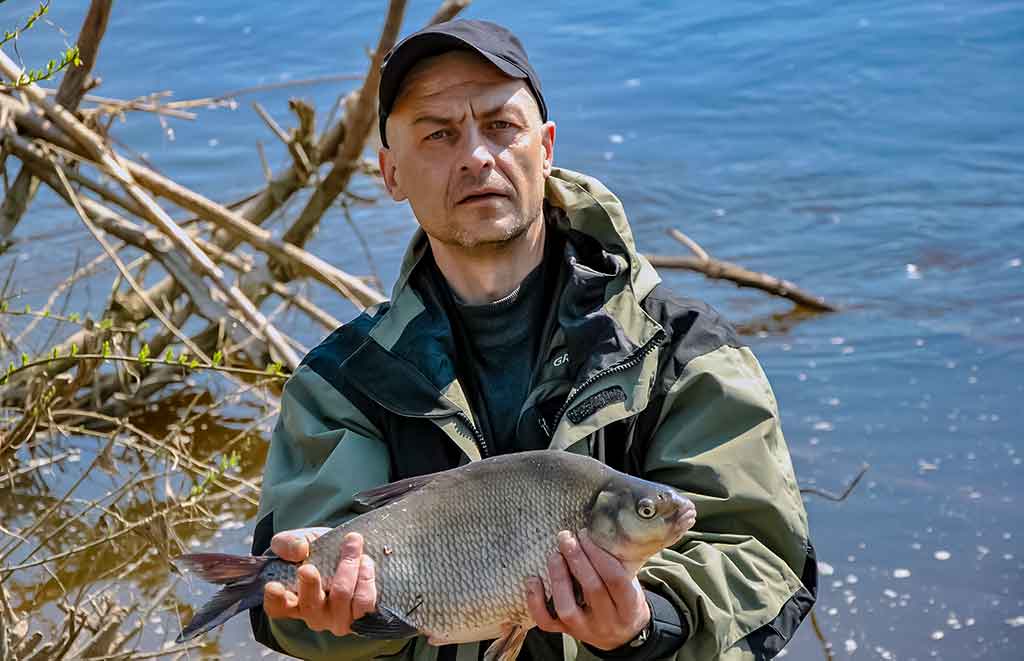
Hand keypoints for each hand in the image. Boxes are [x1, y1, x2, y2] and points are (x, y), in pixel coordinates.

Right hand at [263, 527, 377, 636]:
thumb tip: (299, 550)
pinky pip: (364, 602)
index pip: (277, 607)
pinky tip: (365, 560)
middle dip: (309, 584)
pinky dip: (365, 578)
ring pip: (341, 597)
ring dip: (347, 566)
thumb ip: (288, 543)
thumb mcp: (299, 541)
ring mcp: (337, 619)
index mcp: (291, 599)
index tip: (273, 586)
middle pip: (310, 604)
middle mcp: (313, 615)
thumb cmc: (318, 550)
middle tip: (308, 566)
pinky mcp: (361, 617)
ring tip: (352, 543)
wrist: (350, 552)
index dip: (274, 599)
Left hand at [526, 529, 650, 650]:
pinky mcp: (566, 633)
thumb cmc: (625, 601)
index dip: (599, 554)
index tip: (585, 534)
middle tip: (566, 538)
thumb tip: (595, 531)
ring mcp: (585, 630)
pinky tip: (532, 580)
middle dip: (577, 559)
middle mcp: (607, 621)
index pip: (615, 579)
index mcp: (629, 607)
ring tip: (554, 556)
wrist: (622, 637)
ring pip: (567, 609)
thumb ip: (617, 565)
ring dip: (558, 579)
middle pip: (592, 590)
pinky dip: (536, 602)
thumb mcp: (632, 584)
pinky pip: (547, 623)